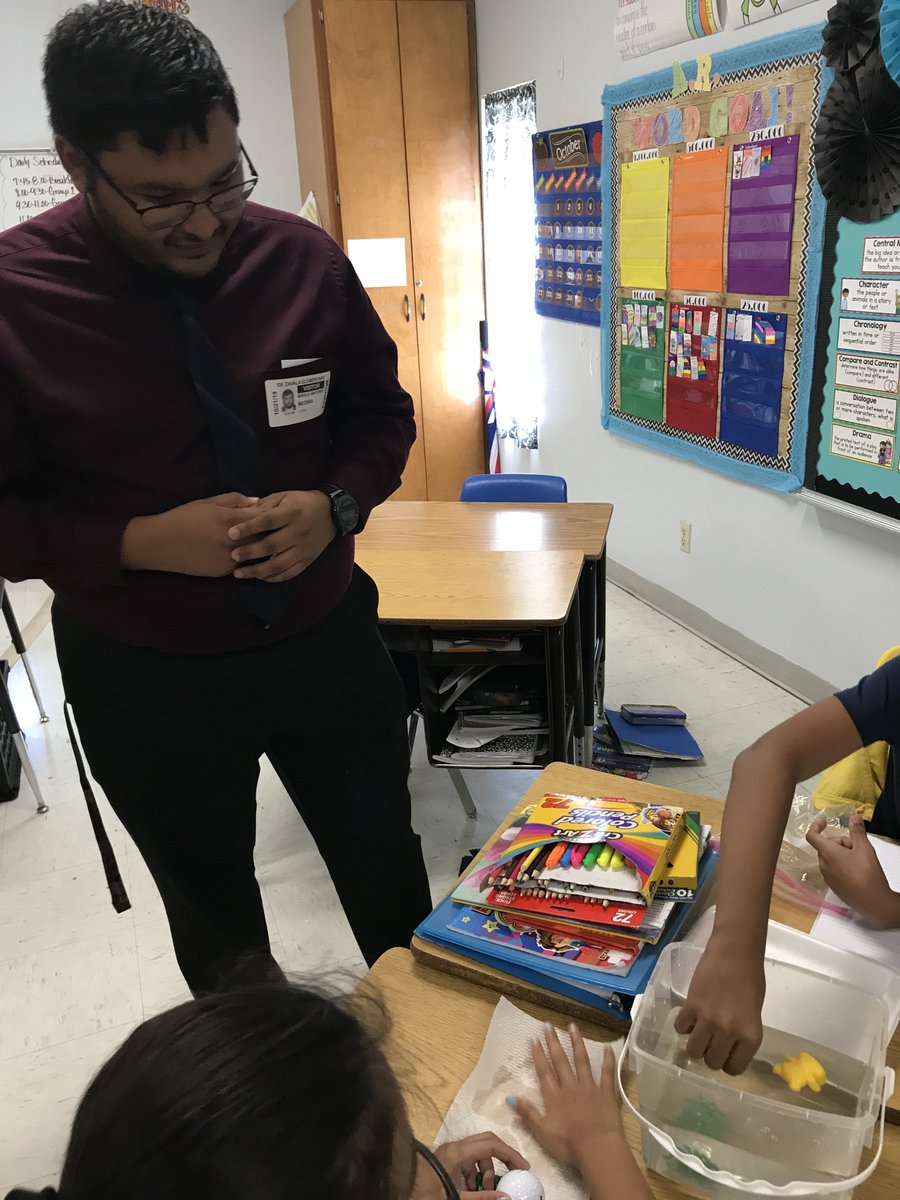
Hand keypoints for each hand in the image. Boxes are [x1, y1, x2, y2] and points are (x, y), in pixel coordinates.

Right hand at [122, 494, 258, 575]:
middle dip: (266, 530)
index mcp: (230, 520)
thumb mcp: (208, 503)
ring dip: (256, 546)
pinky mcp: (223, 572)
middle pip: (263, 536)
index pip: (263, 516)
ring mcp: (229, 559)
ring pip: (254, 553)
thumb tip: (258, 501)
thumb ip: (234, 500)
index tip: (271, 511)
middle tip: (269, 526)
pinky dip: (242, 558)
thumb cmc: (183, 518)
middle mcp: (233, 541)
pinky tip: (238, 552)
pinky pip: (240, 564)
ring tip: (254, 539)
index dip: (268, 513)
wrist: (160, 544)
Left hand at [227, 489, 334, 582]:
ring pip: (279, 564)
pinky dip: (273, 578)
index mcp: (292, 513)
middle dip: (250, 552)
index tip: (230, 533)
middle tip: (233, 556)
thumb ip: (264, 505)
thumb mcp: (284, 496)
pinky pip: (290, 573)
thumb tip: (242, 513)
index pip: (267, 521)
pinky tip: (259, 577)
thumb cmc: (302, 502)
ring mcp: (304, 549)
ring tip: (239, 573)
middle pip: (272, 546)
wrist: (332, 514)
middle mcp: (298, 532)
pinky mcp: (307, 560)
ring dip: (257, 571)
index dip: (248, 528)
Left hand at [413, 1132, 528, 1199]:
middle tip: (515, 1173)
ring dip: (486, 1171)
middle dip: (502, 1158)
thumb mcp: (457, 1197)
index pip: (491, 1145)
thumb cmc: (426, 1194)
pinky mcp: (447, 1159)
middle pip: (487, 1143)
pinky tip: (472, 1192)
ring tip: (486, 1192)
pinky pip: (468, 1161)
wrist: (402, 1189)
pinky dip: (475, 1174)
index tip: (524, 1168)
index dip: (510, 1154)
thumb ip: (482, 1198)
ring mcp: (450, 1151)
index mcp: (458, 1152)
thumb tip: (506, 1197)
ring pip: (478, 1154)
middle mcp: (455, 1146)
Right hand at [511, 1024, 623, 1170]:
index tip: (534, 1038)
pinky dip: (607, 1060)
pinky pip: (606, 1074)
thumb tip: (511, 1097)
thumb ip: (528, 1114)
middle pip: (560, 1061)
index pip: (544, 1071)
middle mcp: (570, 1087)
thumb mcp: (542, 1133)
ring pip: (581, 1061)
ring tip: (572, 1027)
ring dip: (576, 1043)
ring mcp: (589, 1087)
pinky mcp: (606, 1093)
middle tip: (548, 1026)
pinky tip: (608, 1048)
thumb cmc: (568, 1144)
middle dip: (553, 1043)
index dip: (538, 1055)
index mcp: (554, 1097)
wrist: (597, 1148)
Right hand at [674, 933, 764, 1073]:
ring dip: (695, 1043)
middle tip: (710, 1041)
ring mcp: (708, 1020)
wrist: (735, 951)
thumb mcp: (754, 1012)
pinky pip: (680, 1027)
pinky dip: (683, 1024)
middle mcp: (729, 1033)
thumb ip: (742, 1032)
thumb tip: (727, 1045)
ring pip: (693, 1050)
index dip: (727, 1063)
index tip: (724, 1054)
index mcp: (750, 1036)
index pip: (734, 1069)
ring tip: (697, 1031)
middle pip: (712, 1062)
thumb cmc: (751, 978)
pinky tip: (689, 1015)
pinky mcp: (691, 1005)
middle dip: (709, 1055)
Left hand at [806, 814, 899, 927]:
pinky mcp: (834, 887)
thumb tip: (854, 816)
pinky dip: (842, 865)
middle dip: (840, 842)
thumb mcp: (865, 848)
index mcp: (828, 853)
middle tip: (856, 847)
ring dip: (841, 854)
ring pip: (830, 858)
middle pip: (826, 846)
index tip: (825, 821)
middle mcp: (823, 865)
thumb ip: (857, 831)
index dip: (816, 826)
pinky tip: (857, 871)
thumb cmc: (868, 873)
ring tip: (859, 860)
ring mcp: (828, 878)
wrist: (873, 902)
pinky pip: (833, 870)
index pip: (812, 836)